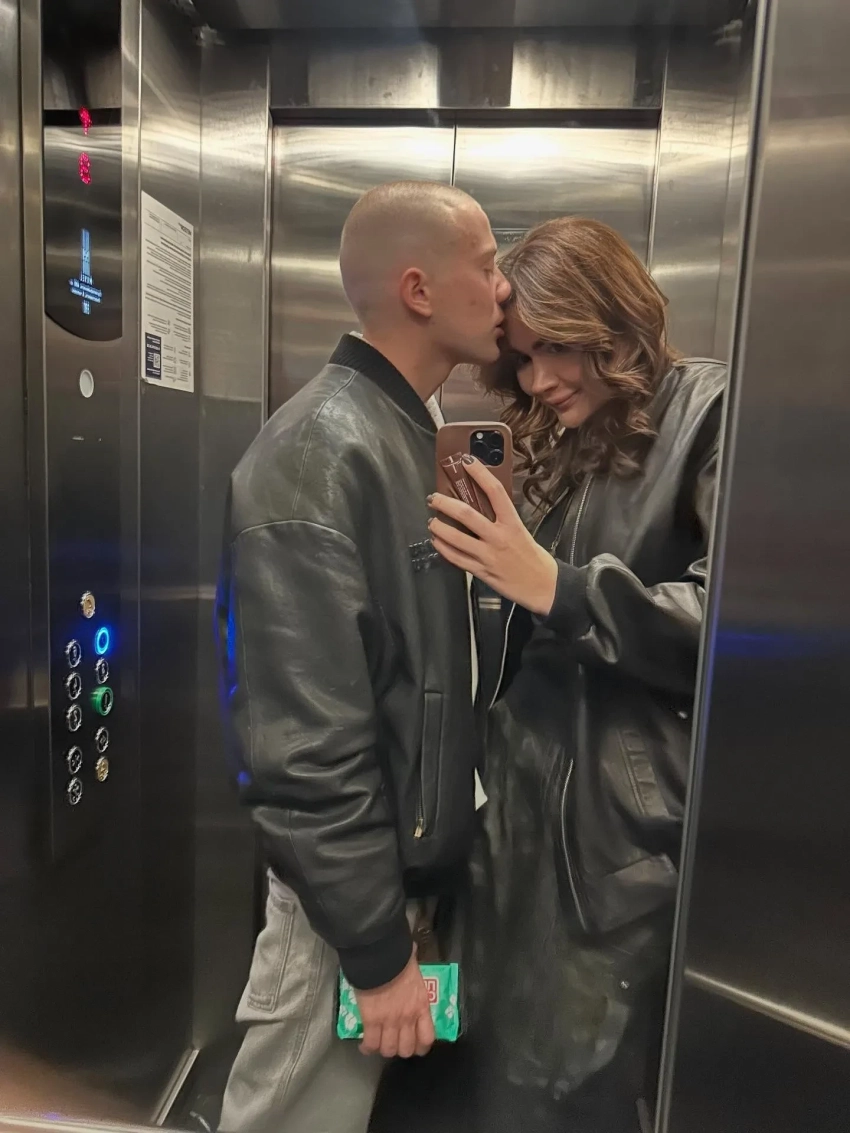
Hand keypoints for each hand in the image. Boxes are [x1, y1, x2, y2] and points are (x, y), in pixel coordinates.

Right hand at [355, 951, 434, 1058]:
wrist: (381, 956)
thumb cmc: (399, 958)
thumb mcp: (414, 969)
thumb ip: (414, 974)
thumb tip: (413, 954)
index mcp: (421, 1005)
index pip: (427, 1038)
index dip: (420, 1047)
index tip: (415, 1045)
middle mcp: (408, 1018)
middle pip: (407, 1049)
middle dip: (400, 1049)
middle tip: (394, 1043)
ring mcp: (390, 1021)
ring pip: (389, 1050)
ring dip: (383, 1049)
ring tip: (378, 1044)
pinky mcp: (371, 1021)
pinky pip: (371, 1043)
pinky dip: (367, 1048)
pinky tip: (364, 1045)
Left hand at [428, 458, 557, 616]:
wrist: (542, 585)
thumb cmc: (531, 555)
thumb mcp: (520, 529)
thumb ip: (501, 517)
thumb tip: (480, 501)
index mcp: (512, 523)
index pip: (495, 491)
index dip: (479, 473)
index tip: (466, 461)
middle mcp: (498, 537)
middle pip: (467, 515)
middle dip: (445, 503)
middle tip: (433, 498)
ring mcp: (487, 555)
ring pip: (455, 538)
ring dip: (438, 527)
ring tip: (431, 521)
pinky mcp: (480, 571)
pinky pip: (456, 558)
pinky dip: (442, 548)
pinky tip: (436, 541)